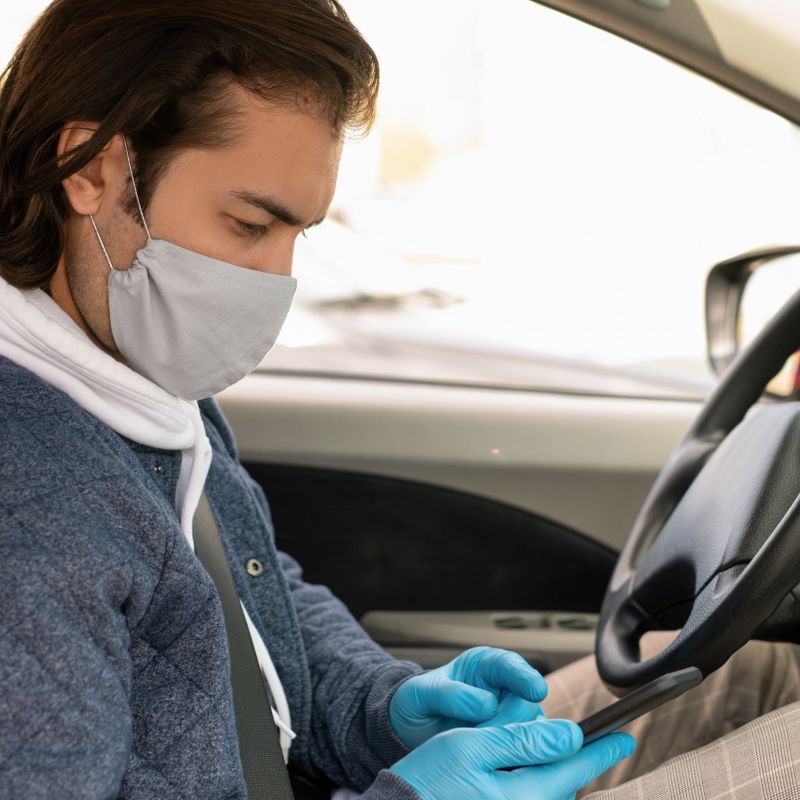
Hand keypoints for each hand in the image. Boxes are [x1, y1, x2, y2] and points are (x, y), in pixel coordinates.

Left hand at [390, 647, 548, 748]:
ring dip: (511, 744)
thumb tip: (487, 705)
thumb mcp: (422, 693)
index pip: (510, 666)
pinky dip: (513, 760)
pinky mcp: (509, 745)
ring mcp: (509, 719)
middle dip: (509, 722)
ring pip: (529, 731)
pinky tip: (499, 768)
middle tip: (484, 735)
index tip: (536, 691)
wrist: (411, 731)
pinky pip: (521, 753)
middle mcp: (503, 690)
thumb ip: (450, 694)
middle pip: (525, 704)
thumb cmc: (418, 704)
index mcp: (484, 666)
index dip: (524, 677)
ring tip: (487, 754)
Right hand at [390, 718, 634, 799]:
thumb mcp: (471, 746)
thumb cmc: (426, 781)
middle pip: (563, 786)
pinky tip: (522, 773)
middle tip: (590, 743)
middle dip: (575, 763)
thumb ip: (522, 741)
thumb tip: (569, 736)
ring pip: (546, 794)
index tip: (623, 738)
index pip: (573, 769)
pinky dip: (535, 785)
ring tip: (553, 755)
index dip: (600, 751)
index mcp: (521, 797)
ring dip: (554, 774)